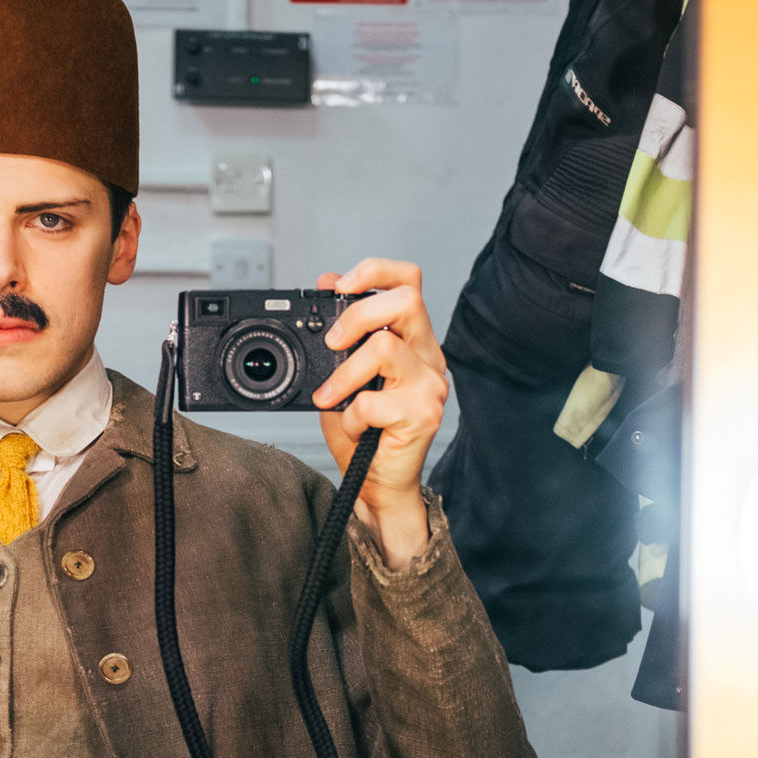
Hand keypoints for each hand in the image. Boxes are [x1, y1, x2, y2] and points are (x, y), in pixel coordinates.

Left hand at [309, 258, 448, 567]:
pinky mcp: (423, 415)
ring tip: (329, 397)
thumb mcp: (342, 375)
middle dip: (359, 314)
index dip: (375, 271)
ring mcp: (430, 385)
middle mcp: (428, 357)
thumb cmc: (364, 434)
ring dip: (344, 374)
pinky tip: (353, 428)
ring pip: (385, 348)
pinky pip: (373, 401)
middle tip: (332, 343)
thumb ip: (339, 333)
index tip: (341, 285)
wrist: (378, 486)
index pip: (409, 281)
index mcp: (413, 340)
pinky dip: (350, 416)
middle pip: (406, 300)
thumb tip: (327, 283)